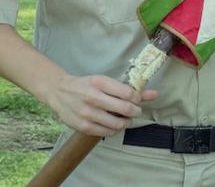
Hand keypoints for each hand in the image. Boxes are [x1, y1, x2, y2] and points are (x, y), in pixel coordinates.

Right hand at [44, 74, 158, 136]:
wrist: (59, 92)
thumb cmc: (86, 85)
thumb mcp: (105, 81)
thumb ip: (130, 89)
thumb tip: (155, 94)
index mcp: (99, 82)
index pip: (129, 94)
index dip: (138, 99)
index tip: (136, 100)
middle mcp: (93, 97)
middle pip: (126, 109)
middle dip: (135, 112)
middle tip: (134, 111)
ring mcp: (87, 113)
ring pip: (118, 124)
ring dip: (126, 122)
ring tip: (124, 119)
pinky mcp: (83, 126)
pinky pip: (107, 132)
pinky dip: (115, 130)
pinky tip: (113, 124)